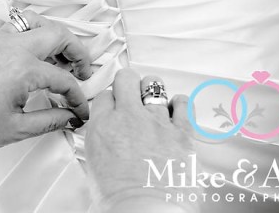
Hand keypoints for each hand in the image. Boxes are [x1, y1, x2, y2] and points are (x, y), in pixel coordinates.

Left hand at [0, 12, 91, 156]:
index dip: (77, 97)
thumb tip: (69, 116)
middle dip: (76, 50)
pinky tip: (21, 45)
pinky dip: (18, 30)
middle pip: (57, 34)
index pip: (64, 80)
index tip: (78, 110)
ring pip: (31, 21)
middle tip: (81, 69)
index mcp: (24, 69)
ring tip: (56, 51)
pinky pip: (4, 24)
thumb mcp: (17, 129)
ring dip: (50, 33)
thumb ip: (51, 119)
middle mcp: (12, 49)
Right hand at [85, 69, 195, 212]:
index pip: (103, 95)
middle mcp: (128, 118)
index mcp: (103, 127)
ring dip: (153, 91)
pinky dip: (180, 104)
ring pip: (154, 85)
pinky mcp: (181, 132)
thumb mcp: (94, 168)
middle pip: (126, 78)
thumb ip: (101, 147)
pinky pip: (183, 103)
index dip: (109, 101)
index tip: (113, 106)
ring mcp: (156, 122)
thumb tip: (105, 145)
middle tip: (131, 93)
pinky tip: (177, 109)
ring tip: (154, 100)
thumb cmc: (119, 200)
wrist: (146, 211)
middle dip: (128, 84)